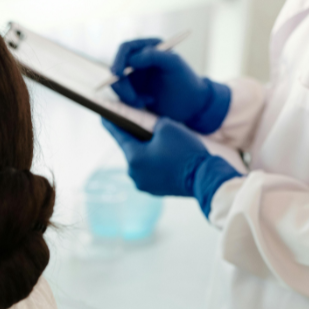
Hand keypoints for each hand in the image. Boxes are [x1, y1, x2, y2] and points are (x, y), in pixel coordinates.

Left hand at [102, 118, 240, 216]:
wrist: (204, 177)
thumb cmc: (185, 151)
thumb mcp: (167, 127)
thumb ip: (153, 125)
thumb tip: (152, 130)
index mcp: (133, 158)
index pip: (120, 137)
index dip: (112, 125)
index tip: (103, 117)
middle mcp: (134, 174)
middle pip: (132, 150)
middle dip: (138, 139)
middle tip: (142, 127)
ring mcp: (144, 184)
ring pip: (143, 162)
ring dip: (149, 152)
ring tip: (161, 143)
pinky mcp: (156, 191)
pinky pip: (152, 172)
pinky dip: (157, 163)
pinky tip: (167, 157)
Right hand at [110, 38, 230, 133]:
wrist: (190, 106)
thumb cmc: (186, 83)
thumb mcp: (174, 65)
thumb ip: (155, 56)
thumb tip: (132, 59)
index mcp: (150, 47)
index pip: (126, 48)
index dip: (119, 60)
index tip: (119, 74)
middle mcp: (140, 60)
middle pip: (117, 67)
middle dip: (122, 84)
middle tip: (131, 98)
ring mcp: (135, 76)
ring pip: (117, 83)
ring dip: (127, 95)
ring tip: (145, 101)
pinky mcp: (132, 90)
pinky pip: (121, 94)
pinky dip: (131, 101)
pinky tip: (147, 102)